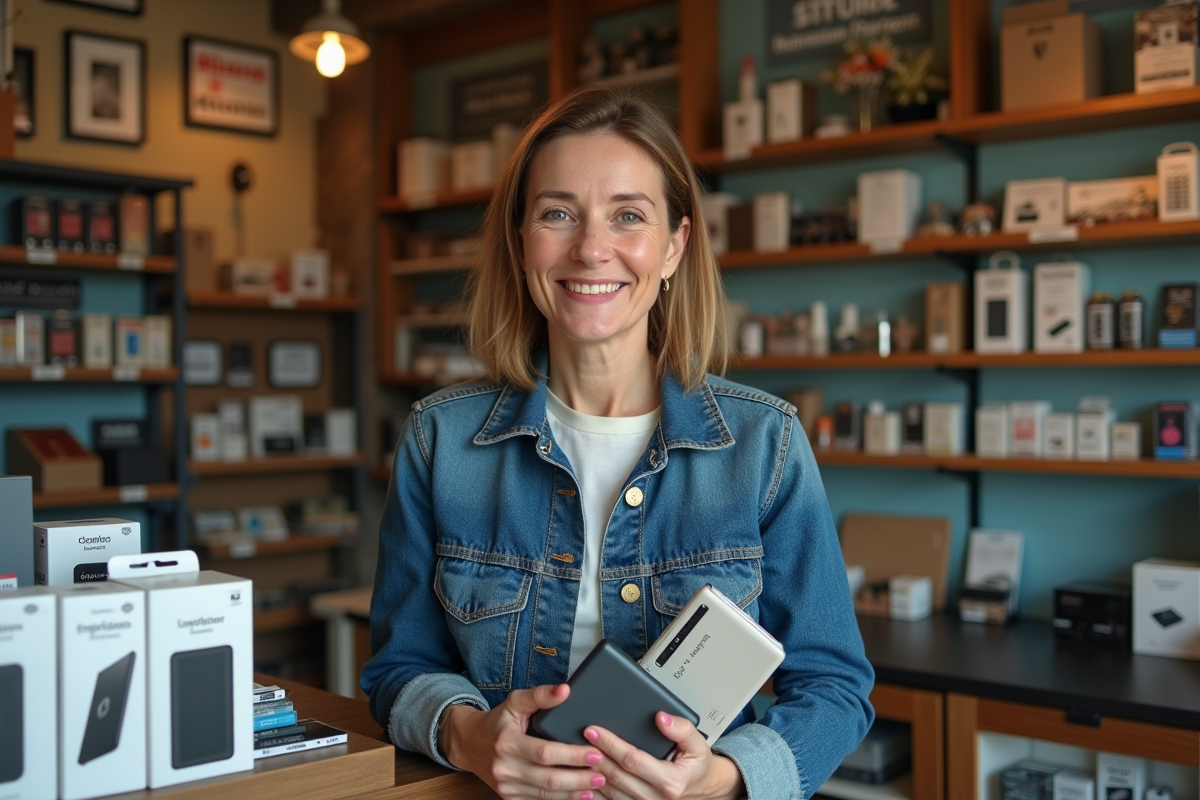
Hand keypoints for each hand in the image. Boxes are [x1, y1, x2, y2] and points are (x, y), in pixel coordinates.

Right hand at [440, 683, 608, 799]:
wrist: (469, 744)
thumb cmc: (497, 722)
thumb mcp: (514, 702)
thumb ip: (540, 695)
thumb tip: (565, 690)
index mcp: (507, 743)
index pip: (545, 752)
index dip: (572, 754)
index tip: (595, 752)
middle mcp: (505, 768)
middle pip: (548, 778)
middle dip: (578, 778)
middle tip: (603, 774)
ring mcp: (506, 787)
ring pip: (545, 795)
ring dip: (573, 793)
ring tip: (596, 787)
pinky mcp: (509, 798)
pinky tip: (578, 796)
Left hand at [583, 714, 743, 799]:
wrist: (702, 789)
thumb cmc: (696, 766)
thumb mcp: (698, 743)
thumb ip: (681, 729)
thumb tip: (661, 718)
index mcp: (671, 781)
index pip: (633, 760)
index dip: (611, 744)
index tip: (593, 730)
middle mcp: (656, 799)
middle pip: (616, 776)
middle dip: (595, 756)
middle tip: (578, 738)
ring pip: (610, 791)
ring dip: (591, 773)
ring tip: (577, 754)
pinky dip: (595, 791)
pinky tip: (583, 777)